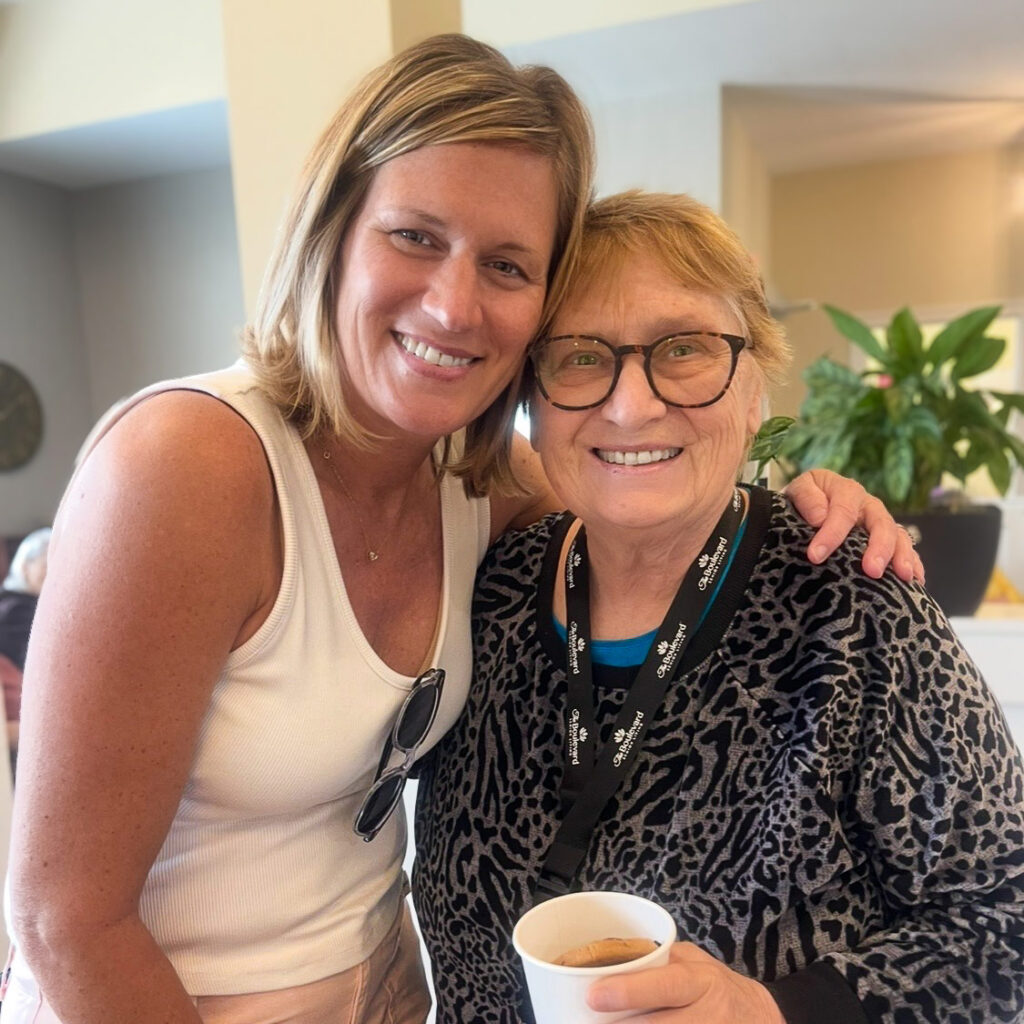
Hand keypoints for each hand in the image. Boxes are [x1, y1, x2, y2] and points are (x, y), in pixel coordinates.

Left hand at [586, 942, 784, 1022]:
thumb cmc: (718, 988)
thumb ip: (658, 963)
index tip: (594, 996)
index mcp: (701, 981)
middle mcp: (709, 1015)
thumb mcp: (695, 964)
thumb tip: (607, 963)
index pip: (665, 985)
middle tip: (587, 1023)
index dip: (629, 992)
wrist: (763, 1019)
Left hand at [784, 469, 924, 582]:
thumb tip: (820, 518)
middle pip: (881, 523)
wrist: (806, 504)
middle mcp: (868, 505)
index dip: (831, 534)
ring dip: (902, 556)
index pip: (843, 511)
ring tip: (904, 576)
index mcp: (845, 490)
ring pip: (898, 536)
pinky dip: (913, 562)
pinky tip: (916, 580)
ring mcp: (880, 522)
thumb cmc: (801, 501)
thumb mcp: (798, 491)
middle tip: (872, 571)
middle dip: (879, 547)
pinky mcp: (886, 539)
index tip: (816, 556)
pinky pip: (904, 548)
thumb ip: (807, 499)